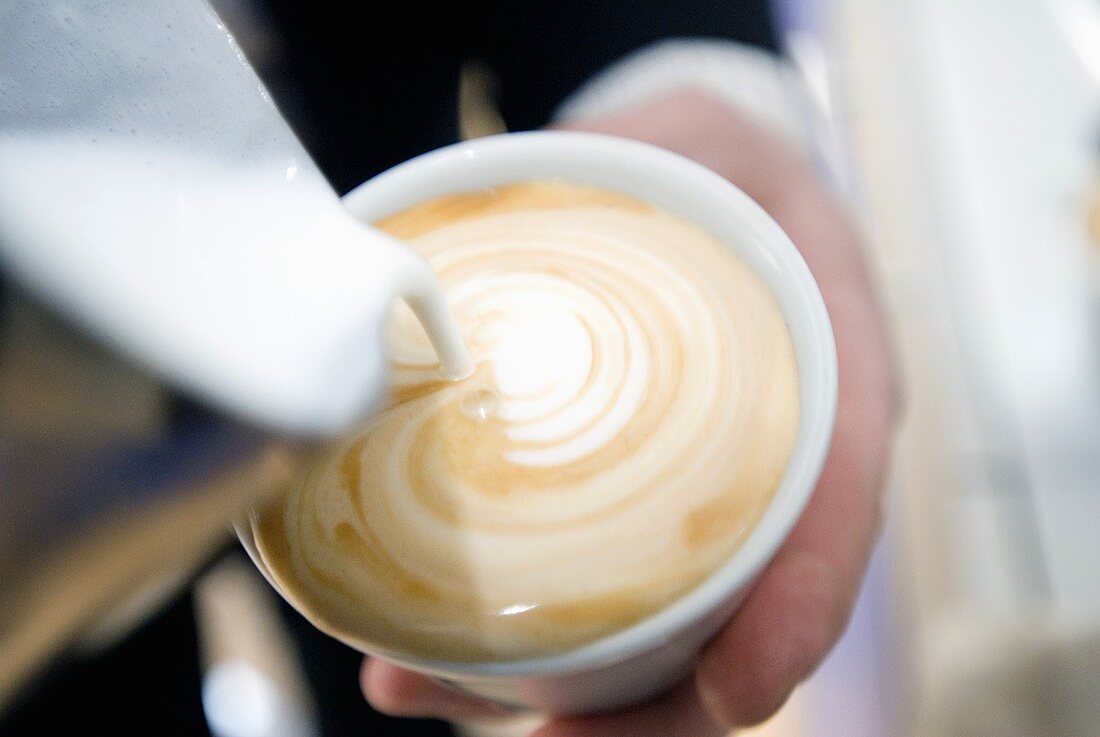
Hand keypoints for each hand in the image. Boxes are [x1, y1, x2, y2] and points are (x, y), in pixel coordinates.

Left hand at [361, 89, 898, 734]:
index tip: (737, 690)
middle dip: (660, 703)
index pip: (838, 506)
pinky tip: (419, 659)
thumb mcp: (703, 138)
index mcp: (829, 373)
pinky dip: (510, 645)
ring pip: (655, 627)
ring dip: (564, 696)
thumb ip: (653, 149)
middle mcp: (774, 459)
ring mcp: (697, 494)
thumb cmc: (713, 169)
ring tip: (434, 697)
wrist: (696, 191)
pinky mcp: (624, 503)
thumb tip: (552, 177)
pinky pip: (588, 592)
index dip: (800, 607)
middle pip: (741, 612)